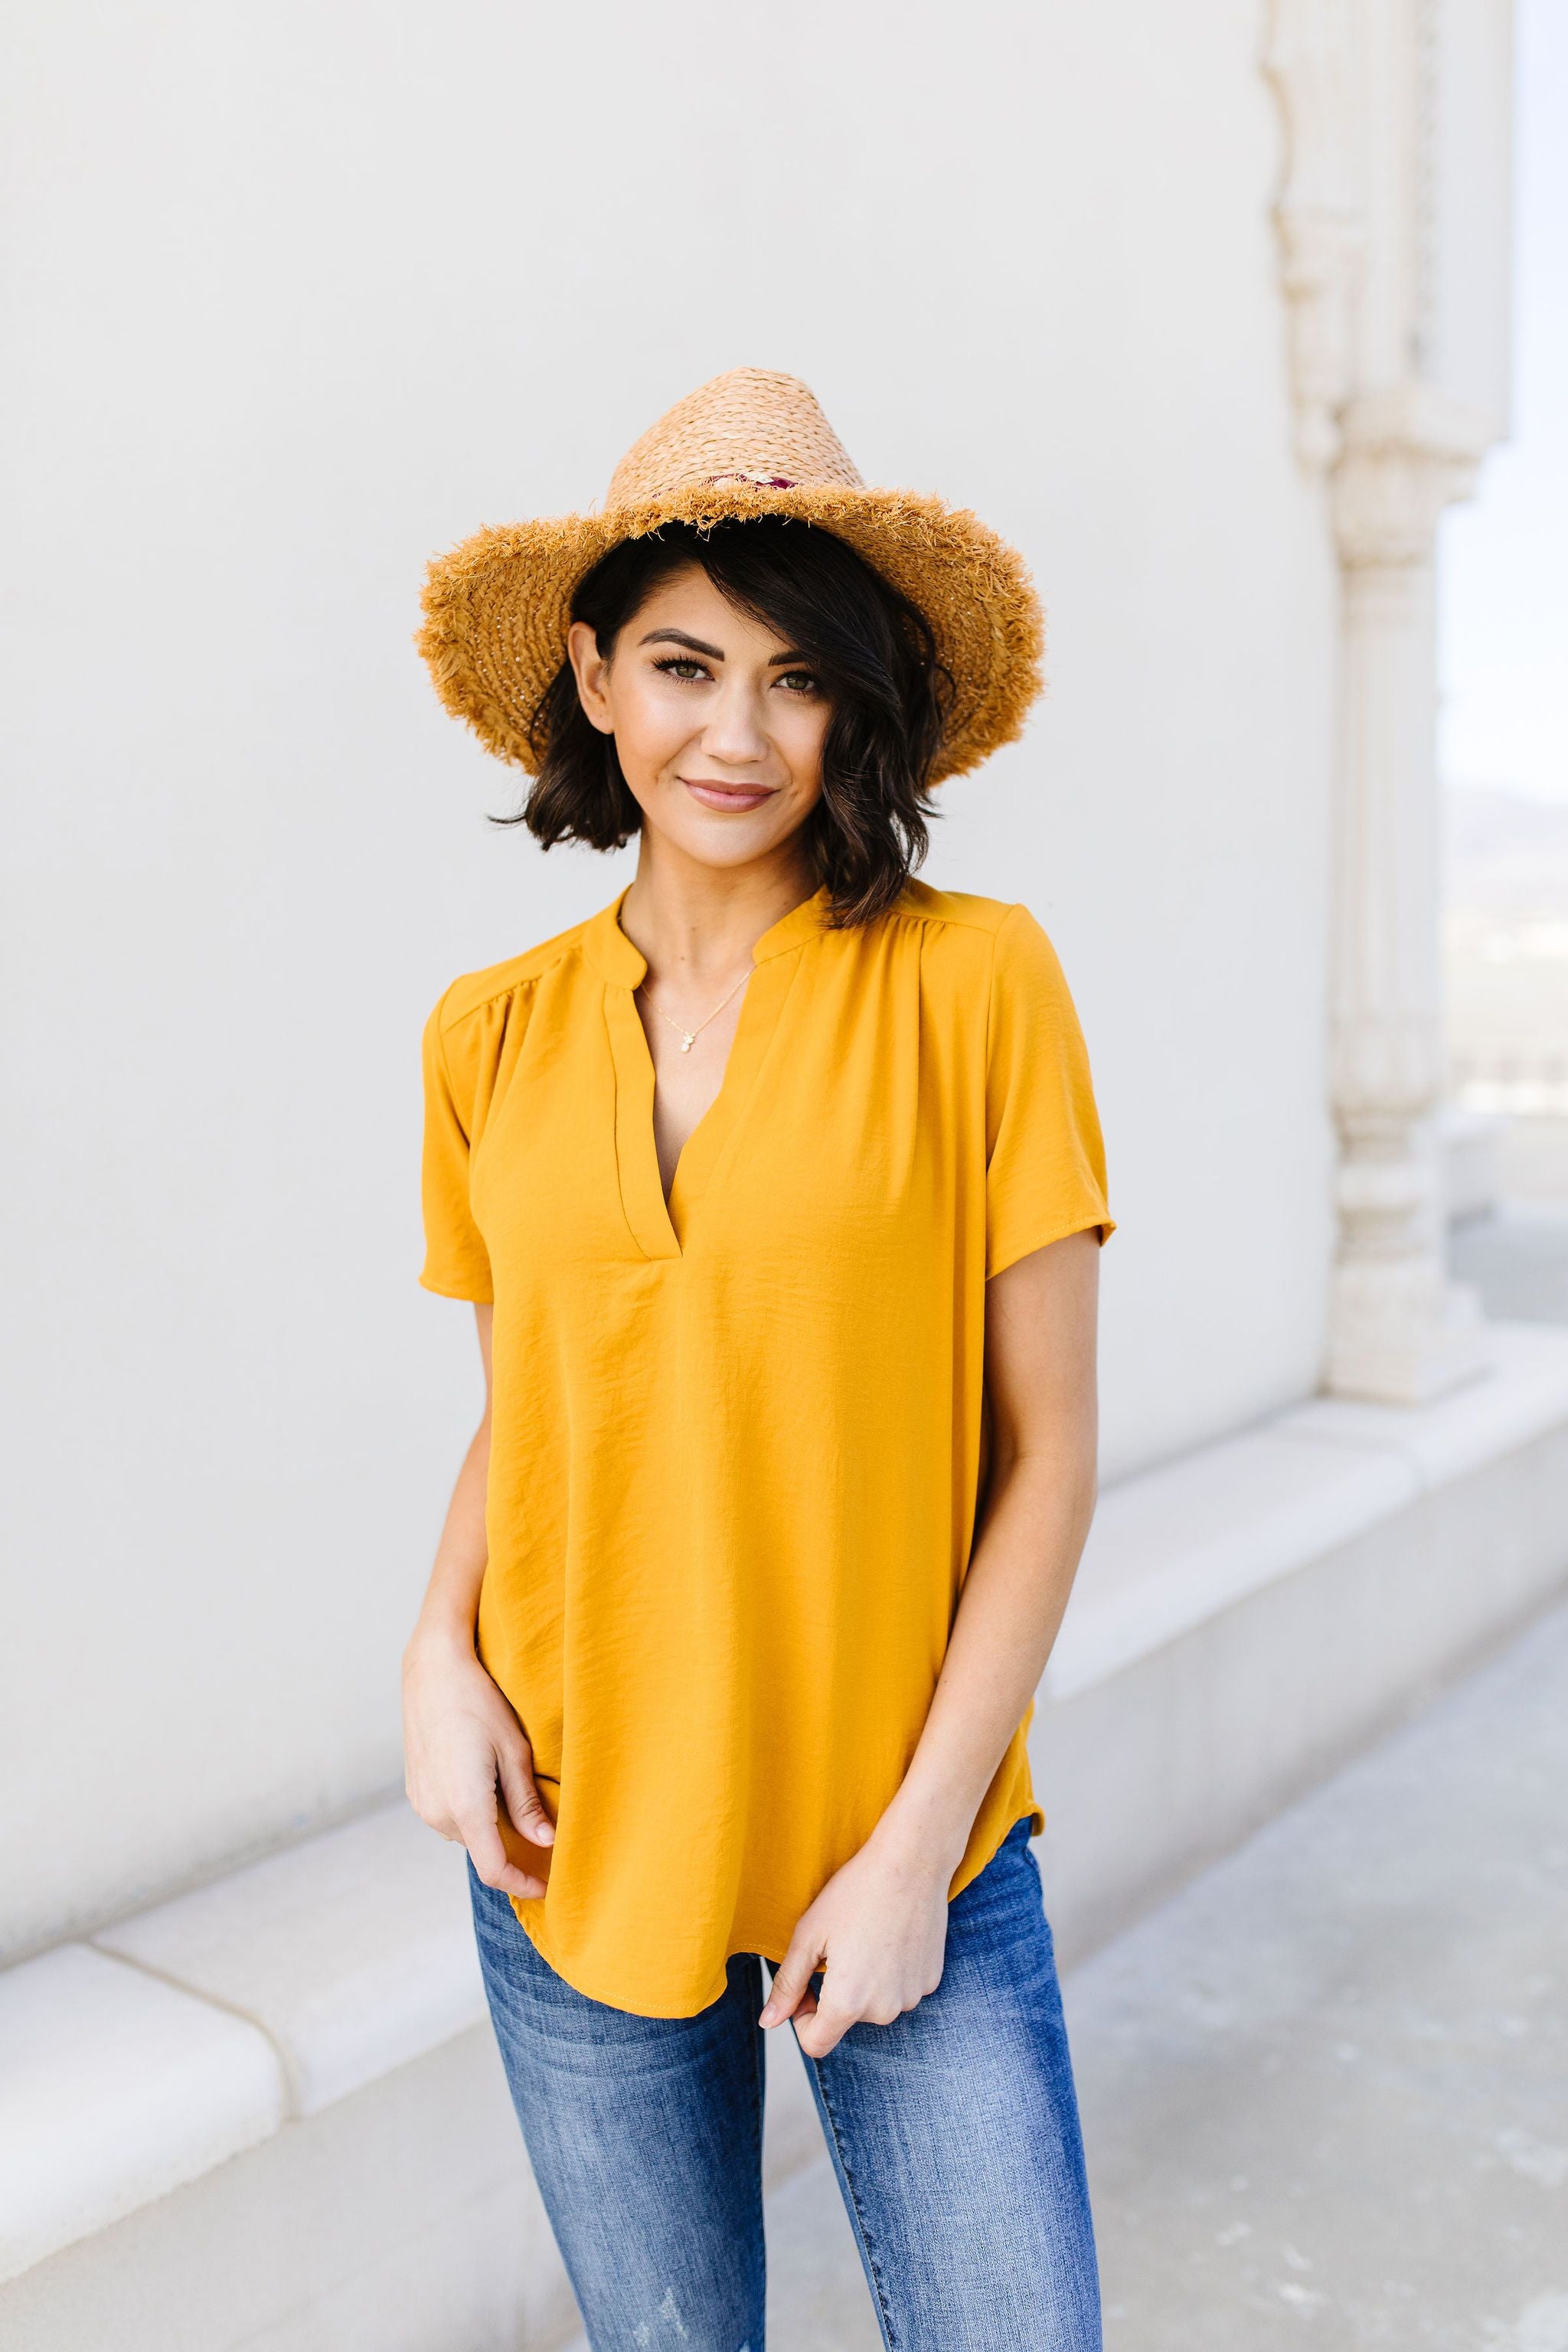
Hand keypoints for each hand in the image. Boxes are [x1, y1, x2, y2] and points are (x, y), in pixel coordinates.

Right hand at [402, 1630, 554, 1898]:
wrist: (433, 1670)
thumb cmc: (478, 1702)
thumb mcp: (514, 1752)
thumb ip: (527, 1804)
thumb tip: (546, 1843)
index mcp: (466, 1806)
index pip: (494, 1870)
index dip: (522, 1886)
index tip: (547, 1888)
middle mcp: (438, 1812)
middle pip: (482, 1851)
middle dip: (512, 1850)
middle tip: (542, 1831)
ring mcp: (423, 1802)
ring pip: (466, 1833)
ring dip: (490, 1828)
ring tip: (513, 1795)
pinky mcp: (416, 1790)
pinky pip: (449, 1816)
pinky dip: (471, 1812)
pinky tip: (485, 1780)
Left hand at [760, 1833, 951, 2057]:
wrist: (911, 1862)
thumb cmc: (855, 1892)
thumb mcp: (808, 1936)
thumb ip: (787, 1985)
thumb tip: (768, 2022)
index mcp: (848, 2002)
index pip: (815, 2044)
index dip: (802, 2019)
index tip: (807, 1985)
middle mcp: (884, 2010)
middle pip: (846, 2020)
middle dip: (836, 1993)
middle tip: (838, 1946)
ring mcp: (912, 1997)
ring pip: (875, 2004)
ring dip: (865, 1982)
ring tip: (866, 1937)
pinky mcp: (931, 1980)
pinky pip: (900, 1989)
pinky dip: (891, 1972)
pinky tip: (890, 1936)